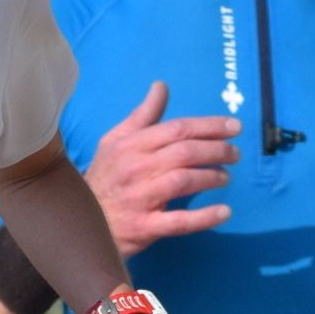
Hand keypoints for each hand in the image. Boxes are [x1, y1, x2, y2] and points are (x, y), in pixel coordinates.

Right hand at [85, 82, 236, 256]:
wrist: (79, 222)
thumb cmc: (104, 178)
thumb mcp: (115, 142)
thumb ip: (143, 116)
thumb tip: (161, 86)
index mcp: (130, 145)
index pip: (177, 129)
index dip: (210, 126)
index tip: (234, 126)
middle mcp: (135, 168)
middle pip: (184, 152)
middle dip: (217, 150)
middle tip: (235, 153)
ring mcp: (139, 198)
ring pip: (183, 181)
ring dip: (212, 177)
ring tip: (225, 177)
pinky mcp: (143, 227)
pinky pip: (179, 222)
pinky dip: (204, 217)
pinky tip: (224, 212)